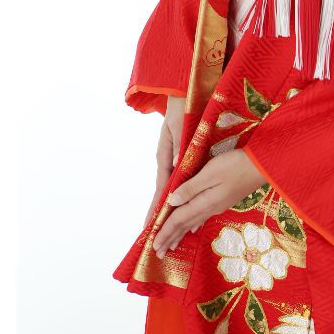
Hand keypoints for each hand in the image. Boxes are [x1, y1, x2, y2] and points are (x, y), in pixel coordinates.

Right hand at [143, 96, 185, 229]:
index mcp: (165, 155)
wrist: (182, 94)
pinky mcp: (180, 156)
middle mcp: (167, 160)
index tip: (152, 227)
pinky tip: (178, 206)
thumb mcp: (179, 124)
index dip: (158, 207)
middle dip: (158, 215)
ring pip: (170, 188)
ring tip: (163, 229)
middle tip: (154, 239)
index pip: (162, 187)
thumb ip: (178, 143)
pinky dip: (177, 194)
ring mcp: (172, 159)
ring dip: (167, 208)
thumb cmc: (181, 107)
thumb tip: (176, 162)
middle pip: (162, 192)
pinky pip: (178, 180)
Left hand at [152, 149, 267, 258]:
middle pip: (185, 225)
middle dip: (171, 238)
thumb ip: (191, 187)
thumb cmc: (236, 165)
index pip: (179, 219)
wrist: (263, 166)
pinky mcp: (224, 200)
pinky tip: (192, 228)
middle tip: (158, 253)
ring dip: (180, 234)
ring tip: (171, 246)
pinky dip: (193, 224)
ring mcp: (218, 205)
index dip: (165, 231)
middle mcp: (210, 207)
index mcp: (205, 202)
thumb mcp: (211, 172)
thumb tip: (172, 201)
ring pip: (193, 222)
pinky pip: (202, 217)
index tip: (153, 244)